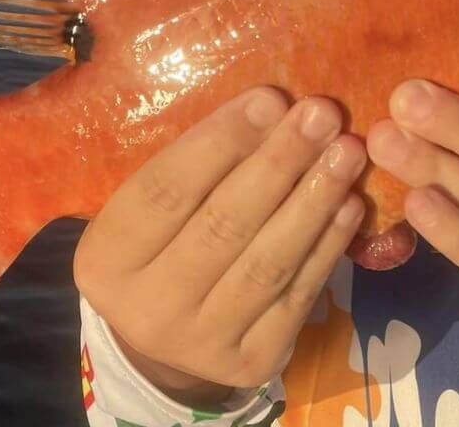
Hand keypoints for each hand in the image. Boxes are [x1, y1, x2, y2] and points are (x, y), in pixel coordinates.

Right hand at [74, 87, 366, 403]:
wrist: (166, 338)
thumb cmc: (164, 243)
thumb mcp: (153, 208)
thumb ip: (197, 165)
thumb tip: (274, 107)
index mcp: (108, 257)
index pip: (166, 190)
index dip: (222, 140)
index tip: (271, 97)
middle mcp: (147, 309)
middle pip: (223, 224)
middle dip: (281, 162)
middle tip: (323, 114)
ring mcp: (202, 343)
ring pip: (268, 262)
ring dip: (315, 199)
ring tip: (348, 151)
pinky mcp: (253, 361)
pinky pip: (298, 294)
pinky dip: (329, 245)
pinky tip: (350, 203)